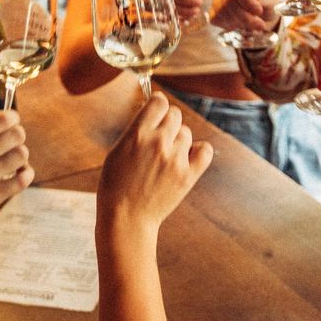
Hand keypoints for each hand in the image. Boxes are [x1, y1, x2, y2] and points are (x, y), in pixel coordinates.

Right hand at [0, 111, 32, 251]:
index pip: (4, 119)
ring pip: (22, 156)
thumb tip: (2, 125)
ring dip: (20, 156)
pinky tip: (20, 174)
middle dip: (17, 137)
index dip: (13, 118)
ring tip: (12, 161)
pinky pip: (22, 180)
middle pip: (17, 135)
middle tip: (12, 143)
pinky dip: (25, 174)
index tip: (12, 122)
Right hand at [99, 93, 212, 234]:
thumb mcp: (117, 151)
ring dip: (178, 140)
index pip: (159, 102)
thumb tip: (153, 111)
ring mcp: (175, 159)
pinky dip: (198, 151)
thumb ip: (136, 130)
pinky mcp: (188, 176)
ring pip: (186, 133)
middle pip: (175, 114)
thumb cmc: (116, 186)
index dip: (158, 105)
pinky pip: (204, 150)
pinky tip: (187, 157)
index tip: (156, 112)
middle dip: (167, 122)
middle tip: (159, 138)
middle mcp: (158, 143)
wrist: (126, 218)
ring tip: (165, 157)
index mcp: (138, 134)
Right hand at [209, 0, 278, 36]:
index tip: (259, 11)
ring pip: (221, 12)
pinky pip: (215, 19)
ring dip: (239, 23)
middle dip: (246, 18)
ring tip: (252, 25)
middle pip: (228, 2)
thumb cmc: (267, 2)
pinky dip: (229, 26)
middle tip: (259, 25)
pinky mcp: (213, 10)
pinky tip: (240, 25)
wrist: (263, 13)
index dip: (247, 1)